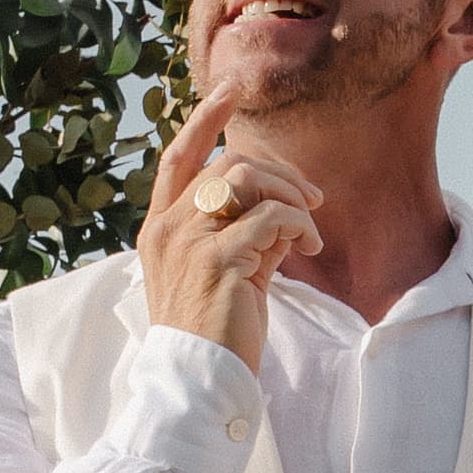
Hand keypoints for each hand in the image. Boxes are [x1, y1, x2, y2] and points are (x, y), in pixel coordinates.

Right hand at [137, 85, 323, 367]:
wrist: (198, 381)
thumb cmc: (214, 334)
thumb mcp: (223, 273)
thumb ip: (242, 235)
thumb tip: (282, 211)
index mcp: (160, 229)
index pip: (178, 159)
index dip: (203, 120)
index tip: (230, 91)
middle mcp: (167, 228)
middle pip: (228, 165)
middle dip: (279, 173)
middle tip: (312, 200)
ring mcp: (189, 242)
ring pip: (247, 180)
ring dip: (290, 197)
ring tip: (309, 230)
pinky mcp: (218, 260)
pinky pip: (270, 218)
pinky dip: (298, 226)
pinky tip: (307, 250)